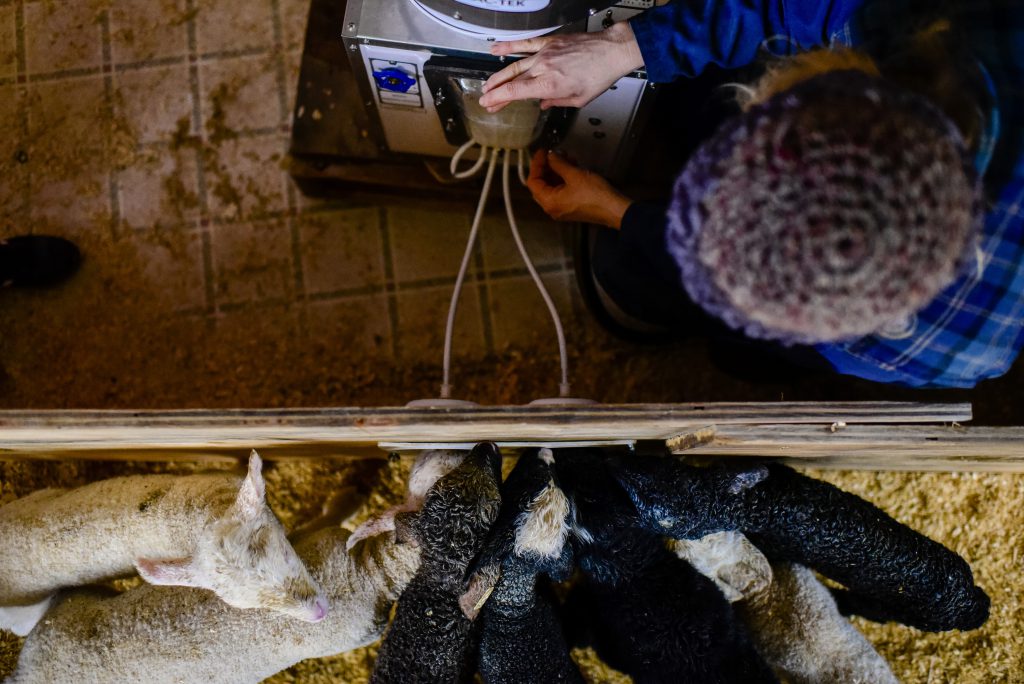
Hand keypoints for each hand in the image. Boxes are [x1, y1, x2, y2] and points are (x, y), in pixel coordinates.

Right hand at [478, 22, 643, 112]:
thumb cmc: (599, 76)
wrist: (611, 51)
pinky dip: (509, 46)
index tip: (488, 104)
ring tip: (487, 84)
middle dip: (495, 91)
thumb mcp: (579, 100)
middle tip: (485, 99)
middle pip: (511, 81)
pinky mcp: (549, 43)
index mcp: (550, 85)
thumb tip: (543, 104)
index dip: (498, 99)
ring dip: (498, 75)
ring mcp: (544, 53)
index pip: (515, 92)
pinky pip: (525, 44)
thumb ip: (556, 102)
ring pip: (514, 64)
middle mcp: (543, 68)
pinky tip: (496, 49)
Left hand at [526, 149, 631, 228]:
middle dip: (546, 168)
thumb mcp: (574, 174)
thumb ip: (558, 163)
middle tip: (552, 156)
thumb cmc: (596, 197)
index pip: (533, 182)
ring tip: (565, 159)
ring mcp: (562, 208)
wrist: (614, 208)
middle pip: (541, 185)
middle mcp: (553, 208)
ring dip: (556, 172)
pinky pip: (561, 191)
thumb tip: (550, 157)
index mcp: (549, 202)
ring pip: (552, 187)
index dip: (536, 165)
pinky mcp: (571, 207)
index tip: (541, 154)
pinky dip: (563, 179)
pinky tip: (571, 168)